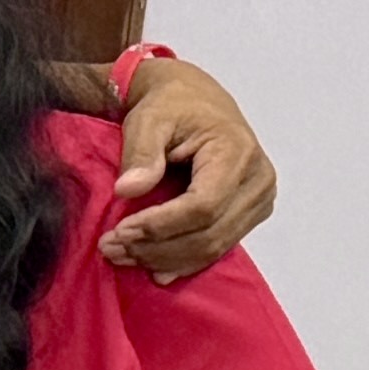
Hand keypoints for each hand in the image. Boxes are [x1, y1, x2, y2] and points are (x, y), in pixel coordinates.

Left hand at [98, 51, 269, 278]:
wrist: (194, 101)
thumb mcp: (148, 119)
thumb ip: (140, 152)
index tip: (119, 232)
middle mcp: (257, 180)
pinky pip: (217, 248)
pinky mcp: (249, 214)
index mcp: (238, 152)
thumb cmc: (171, 106)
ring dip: (165, 259)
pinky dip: (182, 261)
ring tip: (121, 255)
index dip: (160, 226)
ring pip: (212, 247)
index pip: (203, 205)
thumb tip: (128, 189)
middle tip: (110, 249)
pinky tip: (152, 268)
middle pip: (208, 233)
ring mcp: (258, 201)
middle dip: (156, 248)